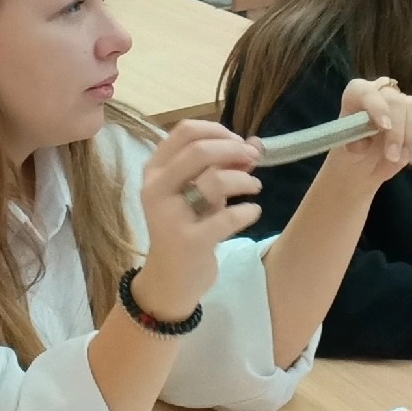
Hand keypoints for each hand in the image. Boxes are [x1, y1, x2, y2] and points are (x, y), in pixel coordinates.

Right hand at [130, 121, 263, 320]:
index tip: (238, 142)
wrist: (170, 280)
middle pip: (199, 150)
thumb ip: (224, 166)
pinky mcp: (188, 241)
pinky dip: (248, 211)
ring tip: (255, 188)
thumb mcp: (200, 194)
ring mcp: (170, 215)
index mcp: (155, 170)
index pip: (184, 131)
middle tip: (254, 158)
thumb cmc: (186, 228)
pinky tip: (253, 212)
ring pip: (215, 180)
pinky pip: (227, 217)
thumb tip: (256, 143)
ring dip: (244, 180)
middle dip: (234, 149)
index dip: (217, 130)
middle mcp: (156, 188)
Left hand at [306, 77, 411, 185]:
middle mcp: (381, 94)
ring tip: (401, 161)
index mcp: (357, 96)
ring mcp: (402, 105)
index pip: (365, 91)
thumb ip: (354, 144)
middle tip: (392, 157)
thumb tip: (366, 142)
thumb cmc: (351, 154)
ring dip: (411, 138)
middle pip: (396, 101)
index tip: (384, 127)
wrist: (363, 166)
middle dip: (397, 131)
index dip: (377, 106)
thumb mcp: (346, 152)